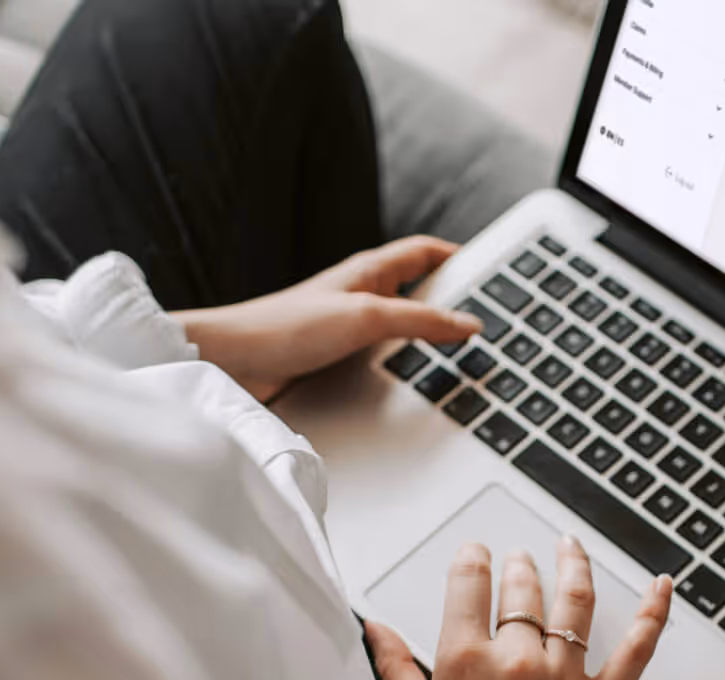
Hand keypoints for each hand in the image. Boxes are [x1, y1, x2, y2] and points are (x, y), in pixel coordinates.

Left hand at [175, 237, 481, 400]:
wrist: (233, 364)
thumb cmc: (286, 327)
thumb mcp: (366, 318)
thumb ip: (420, 322)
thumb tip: (469, 324)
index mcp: (370, 271)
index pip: (426, 252)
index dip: (458, 257)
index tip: (490, 271)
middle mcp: (362, 295)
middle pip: (420, 289)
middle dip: (452, 300)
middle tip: (487, 317)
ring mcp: (350, 326)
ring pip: (403, 326)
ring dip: (428, 337)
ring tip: (462, 354)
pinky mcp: (338, 357)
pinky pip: (384, 354)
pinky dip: (405, 362)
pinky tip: (415, 381)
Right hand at [364, 537, 673, 679]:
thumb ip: (396, 668)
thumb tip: (375, 629)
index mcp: (467, 661)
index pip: (469, 582)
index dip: (472, 558)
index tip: (474, 553)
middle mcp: (520, 660)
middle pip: (521, 589)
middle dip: (517, 565)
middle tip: (516, 557)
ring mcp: (566, 677)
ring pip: (575, 601)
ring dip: (573, 565)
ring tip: (569, 546)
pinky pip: (638, 649)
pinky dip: (654, 614)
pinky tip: (662, 587)